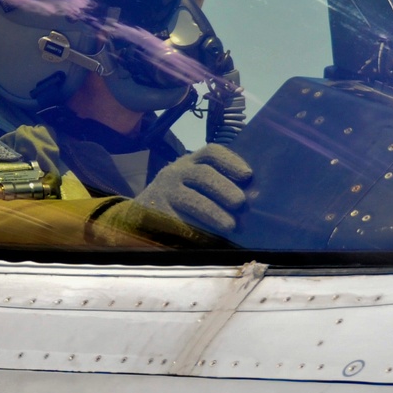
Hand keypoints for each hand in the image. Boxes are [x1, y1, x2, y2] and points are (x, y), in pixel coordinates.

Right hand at [126, 144, 253, 237]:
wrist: (140, 217)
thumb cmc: (181, 201)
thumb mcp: (196, 186)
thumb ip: (221, 188)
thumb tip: (252, 199)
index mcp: (191, 163)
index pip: (212, 153)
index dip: (231, 161)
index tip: (247, 176)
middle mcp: (176, 172)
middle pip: (204, 174)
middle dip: (224, 188)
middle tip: (240, 203)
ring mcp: (164, 192)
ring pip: (192, 199)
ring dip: (213, 212)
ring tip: (230, 226)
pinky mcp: (155, 213)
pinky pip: (178, 221)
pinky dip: (196, 230)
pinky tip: (209, 239)